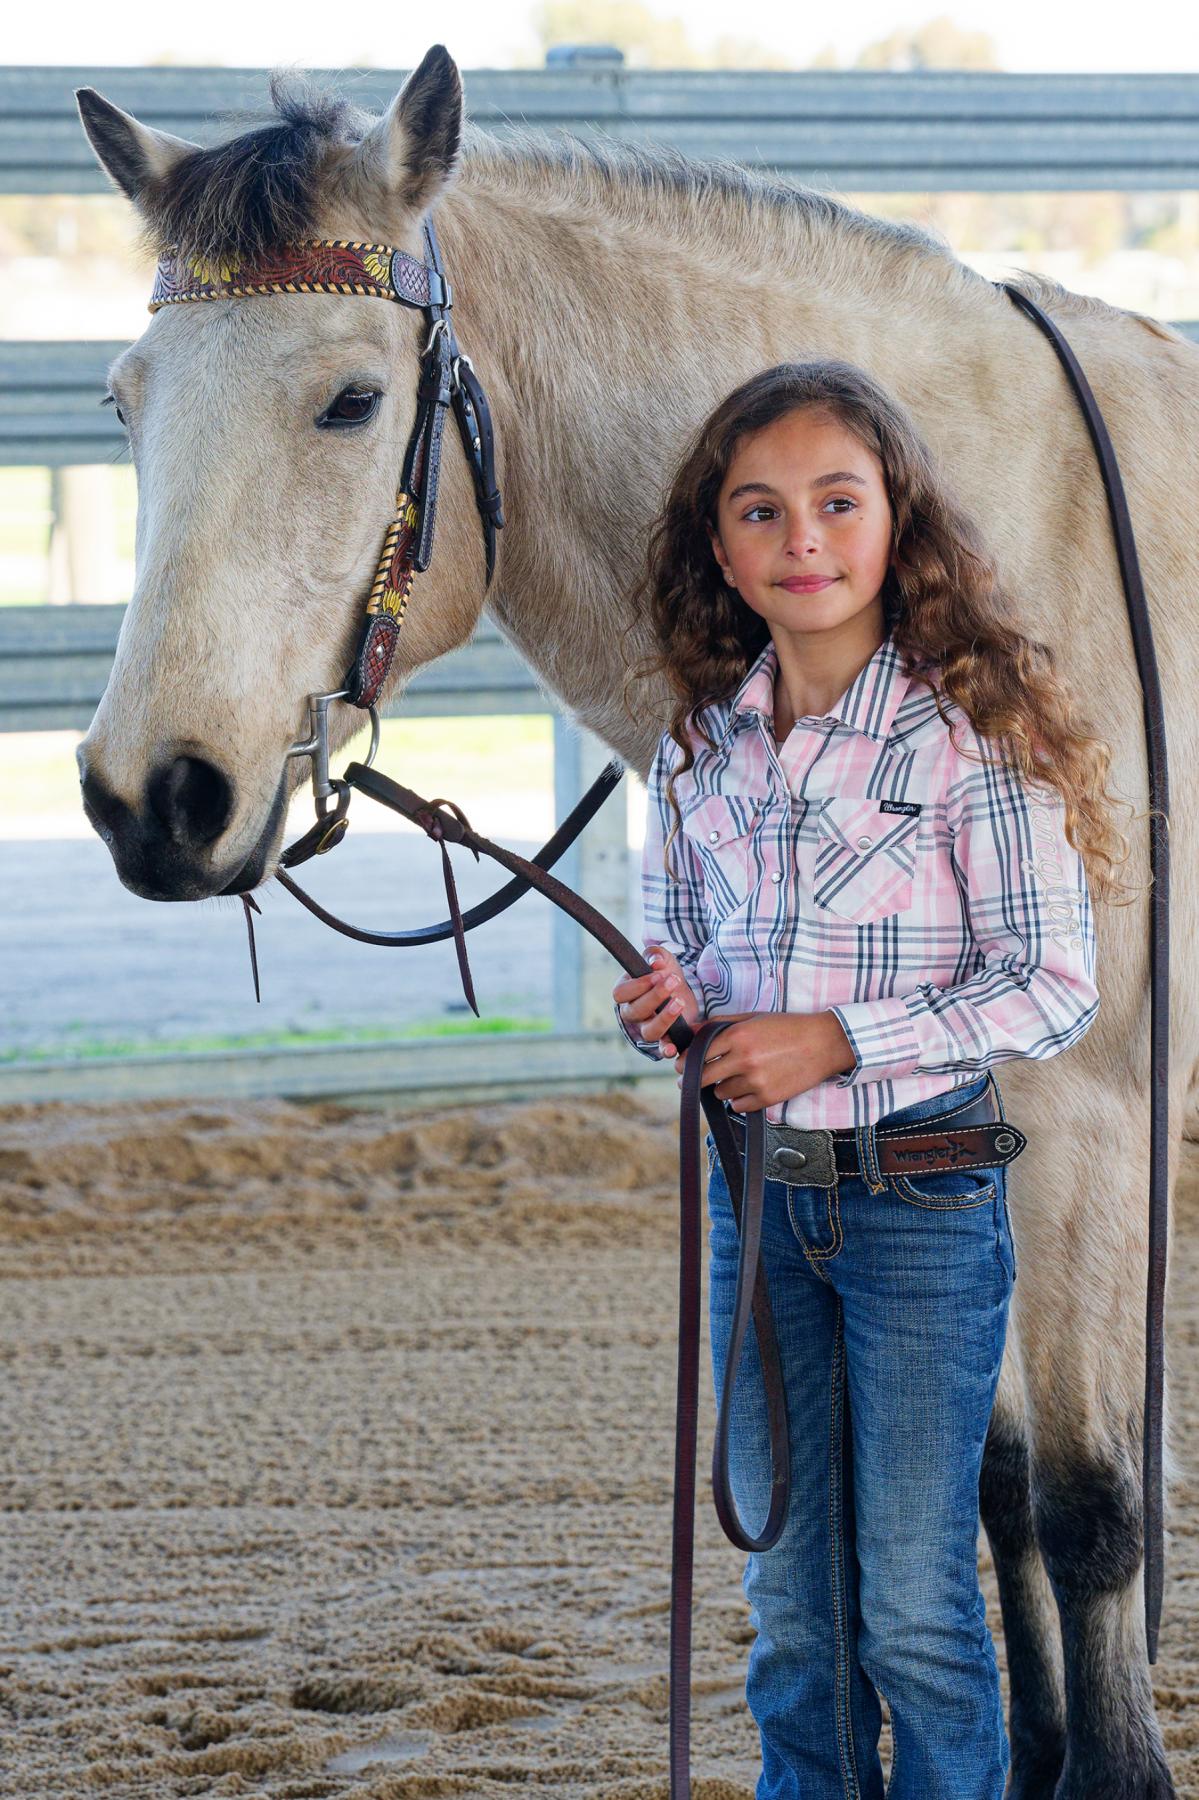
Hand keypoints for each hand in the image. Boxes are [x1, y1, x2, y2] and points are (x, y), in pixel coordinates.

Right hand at [613, 945, 702, 1057]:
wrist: (680, 987)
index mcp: (625, 993)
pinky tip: (673, 1048)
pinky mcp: (665, 1037)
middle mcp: (633, 1013)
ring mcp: (647, 1027)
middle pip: (636, 1011)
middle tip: (674, 981)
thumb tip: (656, 961)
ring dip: (664, 1018)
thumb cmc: (663, 972)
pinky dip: (666, 1050)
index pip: (621, 993)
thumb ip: (655, 955)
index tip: (658, 974)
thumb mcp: (660, 959)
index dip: (639, 985)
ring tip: (680, 1002)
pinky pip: (662, 1048)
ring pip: (649, 1032)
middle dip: (656, 996)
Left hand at [692, 1011, 856, 1110]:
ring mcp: (756, 1081)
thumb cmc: (788, 1027)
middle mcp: (744, 1059)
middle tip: (692, 1080)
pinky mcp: (767, 1098)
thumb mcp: (753, 1017)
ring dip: (723, 1088)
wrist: (823, 1044)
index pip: (698, 1053)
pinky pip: (738, 1107)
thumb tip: (693, 1030)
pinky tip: (750, 1088)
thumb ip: (720, 1024)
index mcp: (738, 1035)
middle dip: (695, 1079)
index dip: (686, 1060)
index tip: (683, 1065)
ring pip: (721, 1093)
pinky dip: (740, 1100)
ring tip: (737, 1078)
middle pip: (703, 1077)